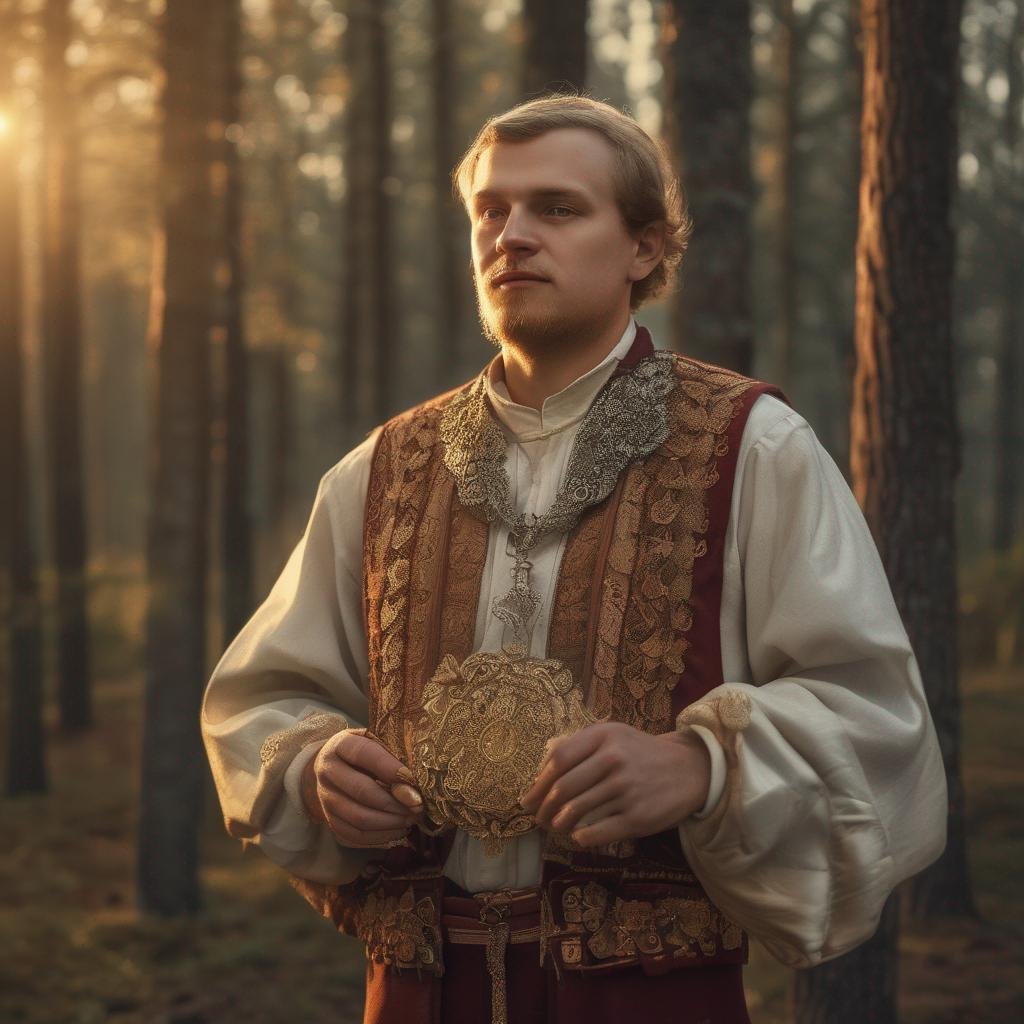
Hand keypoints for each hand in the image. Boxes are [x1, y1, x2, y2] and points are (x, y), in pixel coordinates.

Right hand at [301, 728, 423, 847]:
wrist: (330, 768)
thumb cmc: (363, 753)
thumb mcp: (374, 741)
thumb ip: (391, 754)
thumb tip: (412, 783)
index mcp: (340, 745)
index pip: (364, 754)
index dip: (389, 768)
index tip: (413, 780)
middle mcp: (328, 772)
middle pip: (361, 790)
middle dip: (394, 801)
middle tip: (418, 805)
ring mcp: (326, 799)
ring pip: (359, 817)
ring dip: (390, 821)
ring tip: (411, 818)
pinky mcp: (330, 821)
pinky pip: (356, 835)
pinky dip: (381, 836)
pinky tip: (399, 829)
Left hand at [518, 722, 710, 846]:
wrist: (688, 769)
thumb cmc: (639, 753)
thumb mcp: (612, 735)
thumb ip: (578, 747)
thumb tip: (539, 774)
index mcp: (603, 737)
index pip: (558, 759)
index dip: (537, 783)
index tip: (527, 798)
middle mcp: (613, 760)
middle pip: (563, 789)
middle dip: (543, 809)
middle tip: (537, 818)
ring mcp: (626, 789)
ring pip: (576, 813)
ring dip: (558, 824)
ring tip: (555, 827)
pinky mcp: (637, 817)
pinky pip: (596, 832)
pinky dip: (580, 838)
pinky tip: (578, 836)